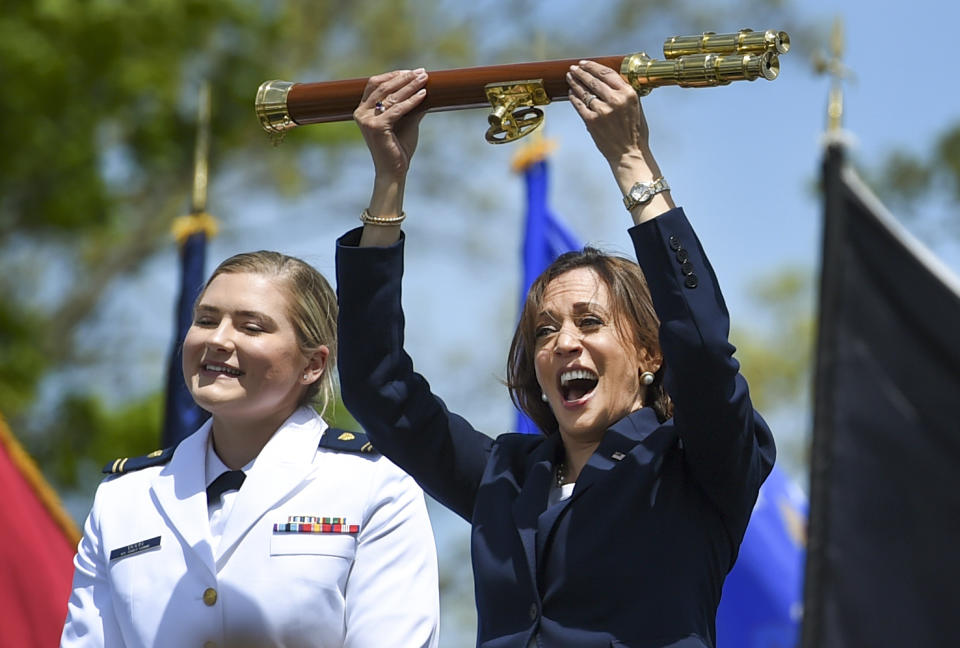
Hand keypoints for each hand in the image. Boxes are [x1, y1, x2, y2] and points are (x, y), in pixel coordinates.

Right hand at [354, 69, 428, 185]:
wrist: (394, 171)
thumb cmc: (398, 147)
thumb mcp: (405, 121)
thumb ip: (410, 105)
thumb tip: (424, 87)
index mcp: (363, 110)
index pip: (375, 84)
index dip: (393, 75)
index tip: (411, 71)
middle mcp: (361, 113)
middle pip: (383, 87)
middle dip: (403, 78)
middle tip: (421, 72)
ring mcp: (367, 120)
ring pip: (391, 96)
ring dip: (410, 85)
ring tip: (424, 78)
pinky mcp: (376, 127)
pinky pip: (397, 109)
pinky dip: (412, 101)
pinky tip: (424, 94)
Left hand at [567, 60, 656, 176]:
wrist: (628, 153)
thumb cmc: (634, 131)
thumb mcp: (635, 107)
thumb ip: (624, 93)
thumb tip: (608, 80)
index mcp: (628, 93)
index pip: (607, 73)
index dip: (593, 66)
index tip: (584, 63)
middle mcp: (616, 100)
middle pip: (593, 80)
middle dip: (581, 72)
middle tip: (573, 68)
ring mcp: (602, 110)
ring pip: (584, 92)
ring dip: (575, 83)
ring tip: (569, 77)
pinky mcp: (592, 121)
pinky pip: (579, 105)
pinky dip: (574, 98)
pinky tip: (571, 93)